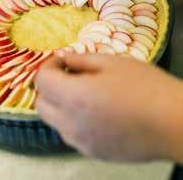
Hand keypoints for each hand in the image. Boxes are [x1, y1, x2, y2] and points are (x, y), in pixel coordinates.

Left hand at [35, 53, 182, 161]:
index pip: (41, 80)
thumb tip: (63, 58)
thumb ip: (81, 60)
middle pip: (41, 104)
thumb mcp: (112, 63)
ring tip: (84, 92)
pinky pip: (71, 134)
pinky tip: (96, 111)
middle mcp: (71, 124)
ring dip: (60, 104)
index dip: (48, 65)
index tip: (62, 59)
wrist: (173, 123)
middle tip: (69, 74)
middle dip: (49, 86)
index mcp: (74, 97)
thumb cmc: (146, 87)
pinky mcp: (93, 153)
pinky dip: (73, 120)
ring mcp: (81, 143)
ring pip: (54, 121)